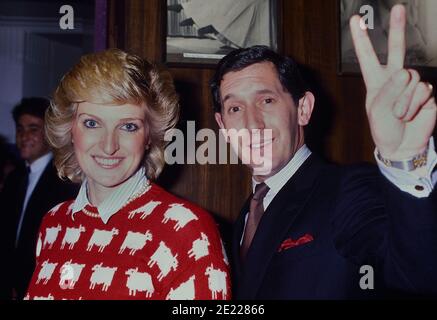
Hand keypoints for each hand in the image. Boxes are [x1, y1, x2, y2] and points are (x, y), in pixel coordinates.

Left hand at [350, 4, 435, 159]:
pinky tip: (411, 114)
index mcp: (376, 80)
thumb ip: (389, 91)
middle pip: (397, 48)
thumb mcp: (377, 111)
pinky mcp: (427, 92)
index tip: (357, 21)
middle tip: (398, 8)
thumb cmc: (385, 128)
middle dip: (397, 28)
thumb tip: (405, 73)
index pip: (368, 56)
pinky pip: (422, 91)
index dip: (362, 39)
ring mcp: (412, 84)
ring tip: (400, 114)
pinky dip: (414, 105)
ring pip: (409, 78)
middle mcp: (394, 78)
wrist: (402, 145)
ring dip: (403, 101)